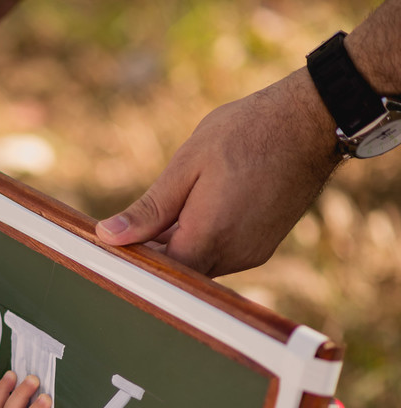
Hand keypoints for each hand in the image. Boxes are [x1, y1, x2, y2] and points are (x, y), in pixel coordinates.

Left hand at [94, 69, 343, 277]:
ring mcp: (251, 254)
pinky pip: (219, 255)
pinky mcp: (261, 247)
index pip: (159, 272)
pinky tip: (193, 212)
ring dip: (176, 247)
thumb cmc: (246, 133)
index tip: (112, 246)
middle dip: (151, 254)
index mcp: (209, 237)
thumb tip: (109, 236)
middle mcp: (233, 255)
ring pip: (198, 264)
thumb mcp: (186, 166)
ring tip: (164, 212)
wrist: (312, 120)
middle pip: (178, 272)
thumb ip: (148, 210)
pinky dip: (200, 241)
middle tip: (128, 227)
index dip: (133, 263)